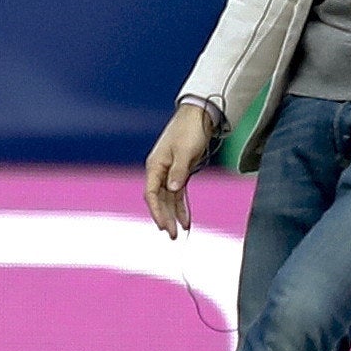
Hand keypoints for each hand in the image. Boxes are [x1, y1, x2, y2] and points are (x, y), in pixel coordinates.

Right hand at [144, 103, 216, 237]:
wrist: (199, 115)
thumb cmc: (189, 130)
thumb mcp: (185, 151)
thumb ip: (178, 171)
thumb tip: (172, 189)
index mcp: (155, 165)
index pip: (152, 194)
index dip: (157, 211)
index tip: (164, 226)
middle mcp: (159, 170)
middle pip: (159, 199)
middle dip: (165, 218)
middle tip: (173, 236)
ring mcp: (169, 172)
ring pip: (169, 198)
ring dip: (173, 215)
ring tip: (179, 232)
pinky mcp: (179, 171)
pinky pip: (178, 193)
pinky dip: (182, 206)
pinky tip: (186, 219)